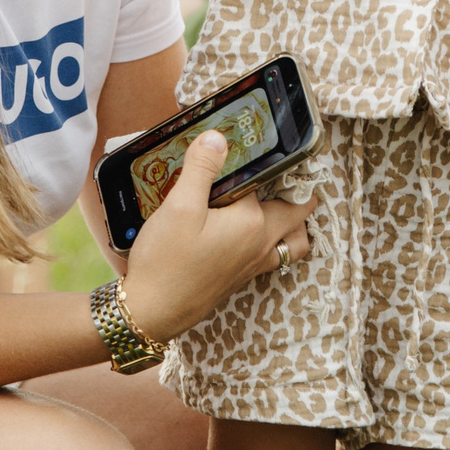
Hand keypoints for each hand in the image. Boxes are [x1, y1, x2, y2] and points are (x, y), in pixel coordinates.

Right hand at [116, 131, 313, 343]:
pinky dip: (275, 241)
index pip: (274, 184)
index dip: (271, 162)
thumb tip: (218, 138)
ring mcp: (253, 265)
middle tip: (283, 171)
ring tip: (275, 201)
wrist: (151, 312)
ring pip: (292, 242)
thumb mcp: (179, 207)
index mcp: (253, 224)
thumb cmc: (165, 262)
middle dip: (297, 192)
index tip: (270, 144)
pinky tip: (249, 231)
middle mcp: (261, 246)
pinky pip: (273, 257)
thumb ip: (202, 169)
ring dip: (292, 222)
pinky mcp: (240, 278)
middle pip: (297, 215)